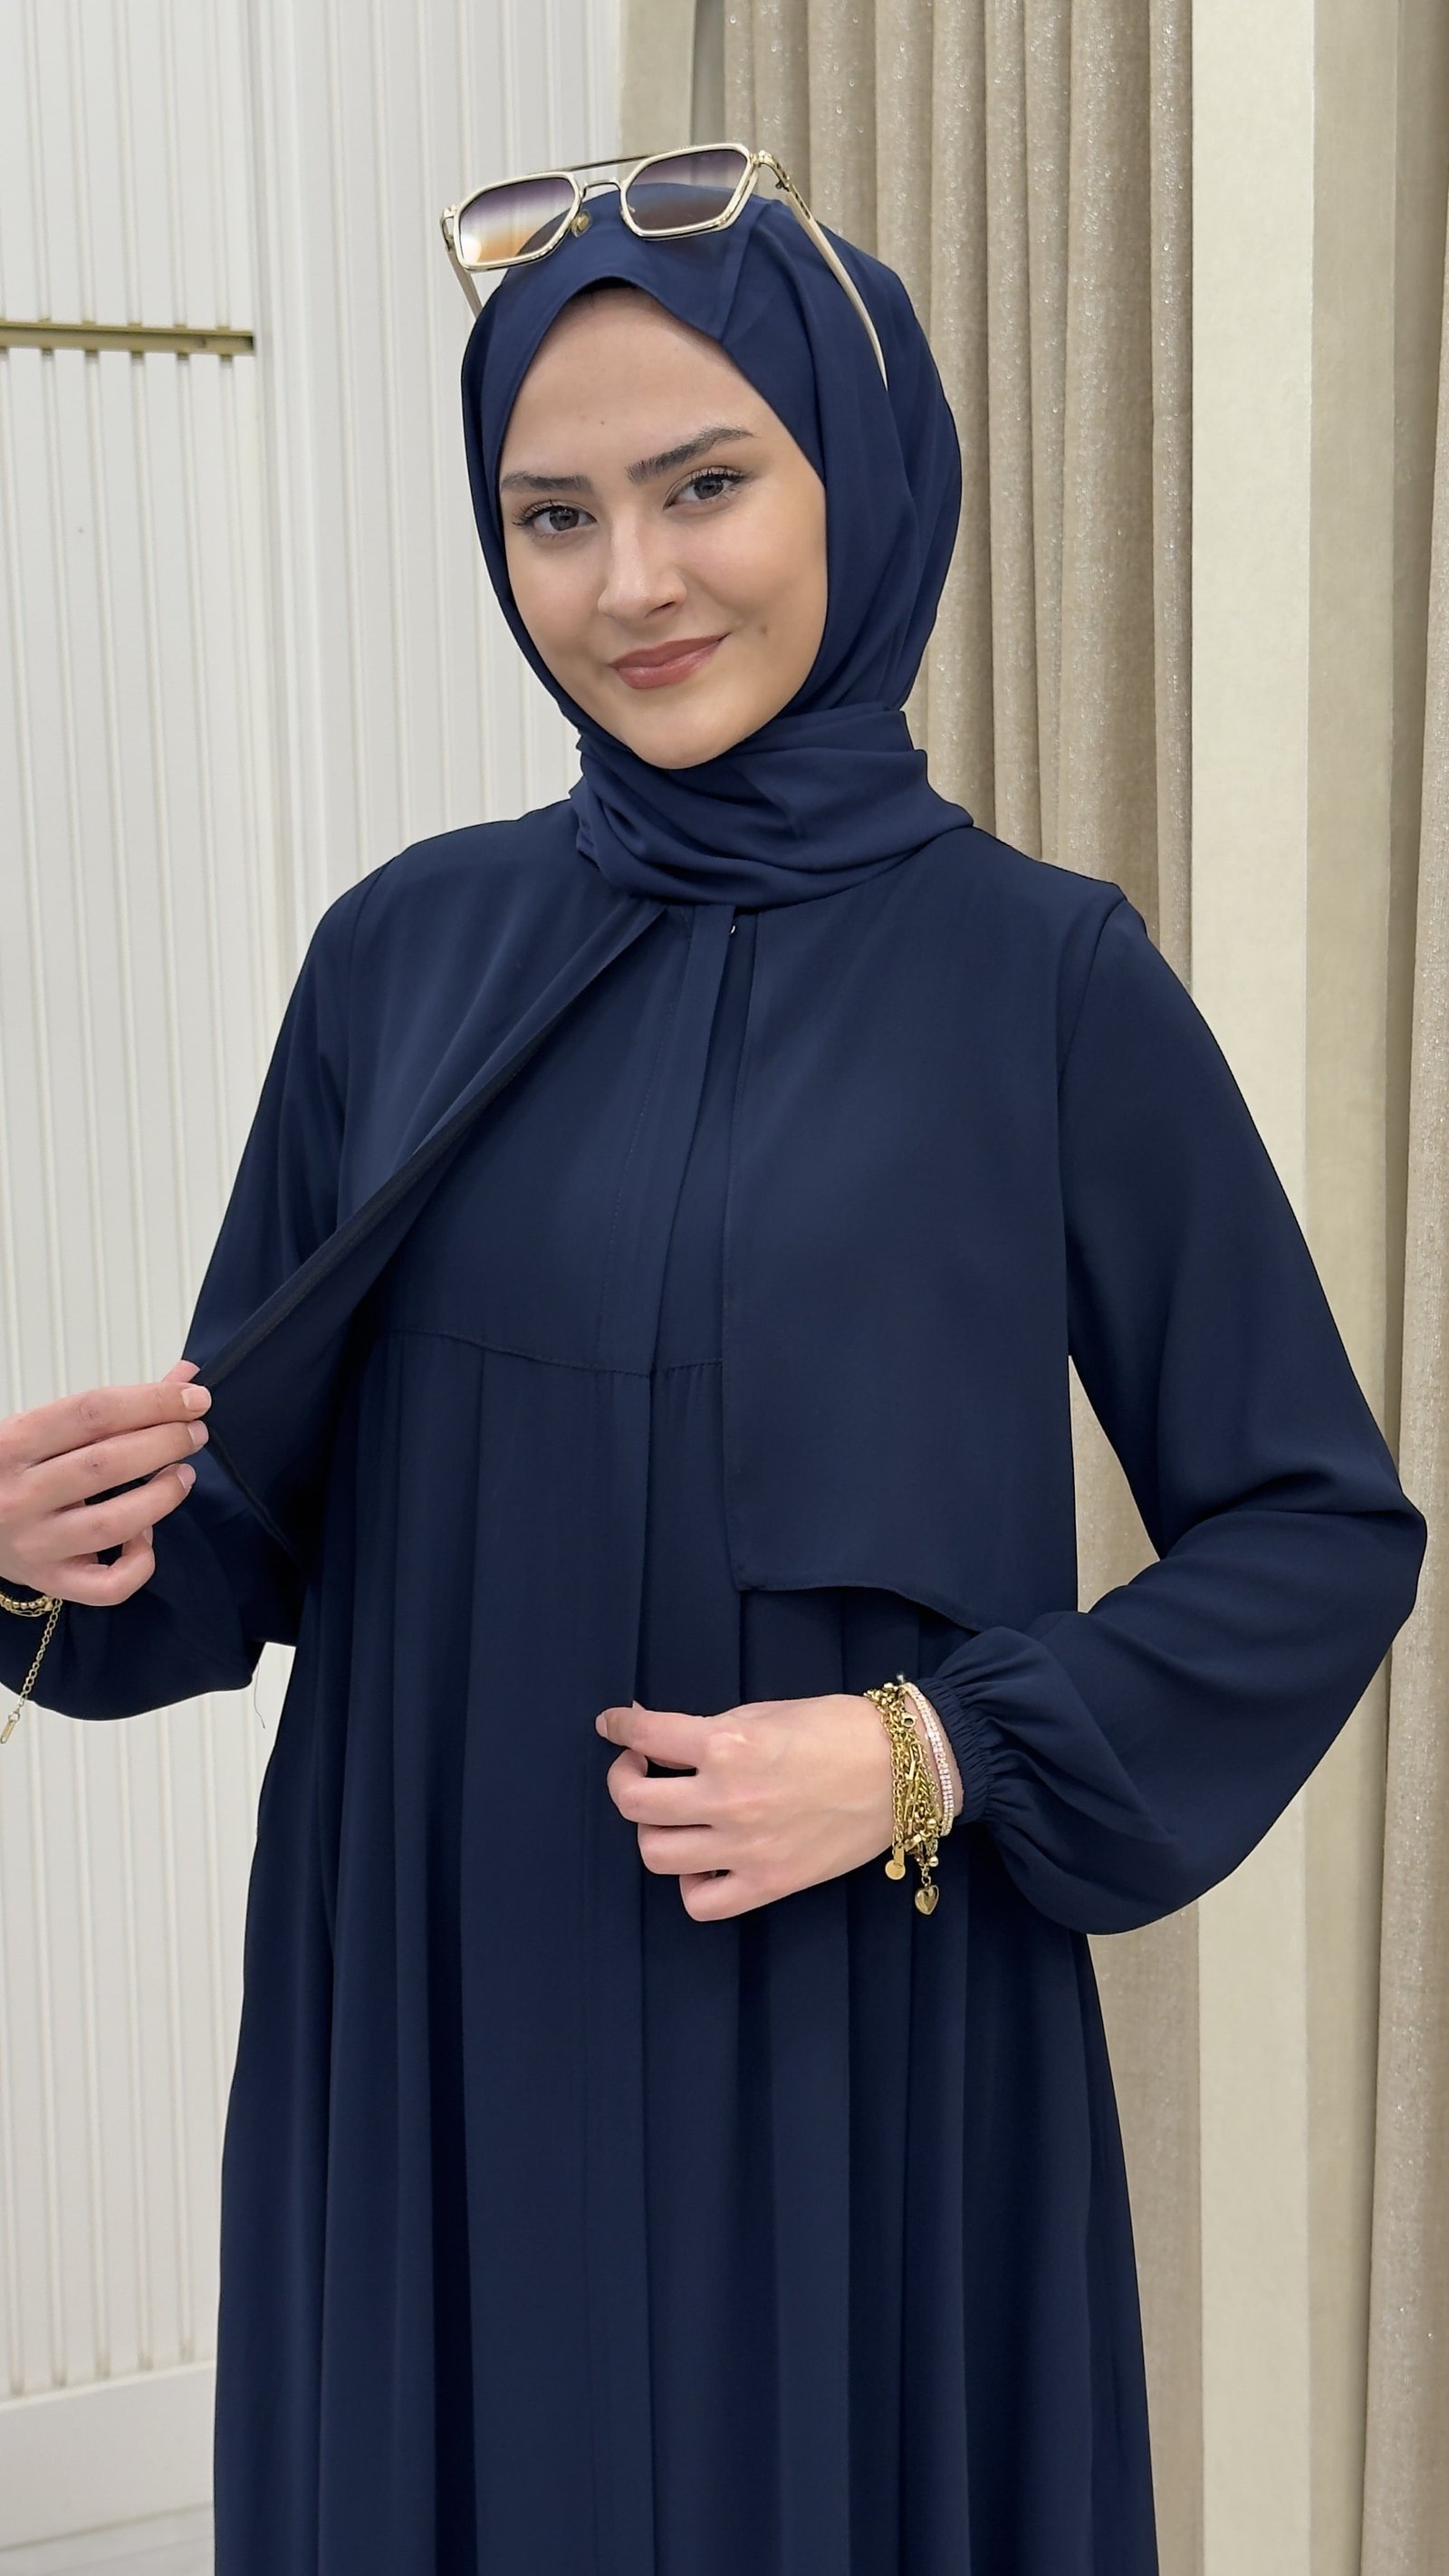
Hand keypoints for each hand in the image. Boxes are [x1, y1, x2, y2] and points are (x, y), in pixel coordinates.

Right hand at [0, 1360, 211, 1605]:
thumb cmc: (6, 1471)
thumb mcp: (40, 1430)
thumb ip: (109, 1408)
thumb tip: (183, 1379)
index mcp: (11, 1443)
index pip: (93, 1412)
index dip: (153, 1402)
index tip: (193, 1398)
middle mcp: (19, 1495)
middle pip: (107, 1464)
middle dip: (166, 1443)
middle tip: (194, 1433)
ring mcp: (34, 1543)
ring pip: (113, 1524)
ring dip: (162, 1496)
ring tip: (182, 1475)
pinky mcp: (49, 1580)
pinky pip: (107, 1586)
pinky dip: (139, 1563)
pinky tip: (146, 1536)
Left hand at [595, 1690, 961, 1921]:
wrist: (904, 1769)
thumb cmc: (838, 1729)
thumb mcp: (765, 1712)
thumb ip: (708, 1728)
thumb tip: (653, 1731)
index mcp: (728, 1744)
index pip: (645, 1736)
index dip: (619, 1727)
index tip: (614, 1724)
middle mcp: (728, 1799)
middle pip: (634, 1802)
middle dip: (625, 1778)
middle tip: (639, 1767)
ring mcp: (746, 1849)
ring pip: (656, 1854)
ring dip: (651, 1829)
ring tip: (670, 1814)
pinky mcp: (770, 1884)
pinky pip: (700, 1903)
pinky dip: (690, 1883)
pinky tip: (702, 1859)